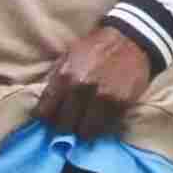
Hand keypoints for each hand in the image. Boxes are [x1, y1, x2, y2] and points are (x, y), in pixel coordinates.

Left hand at [36, 21, 153, 137]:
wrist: (130, 41)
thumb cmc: (95, 48)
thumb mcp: (67, 57)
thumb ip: (54, 80)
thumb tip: (42, 104)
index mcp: (65, 76)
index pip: (45, 111)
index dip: (44, 119)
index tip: (46, 121)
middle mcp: (81, 89)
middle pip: (63, 125)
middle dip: (61, 128)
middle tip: (64, 126)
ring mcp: (102, 98)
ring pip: (84, 131)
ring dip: (81, 132)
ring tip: (81, 127)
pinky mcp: (121, 105)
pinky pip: (105, 128)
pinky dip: (99, 130)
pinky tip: (97, 123)